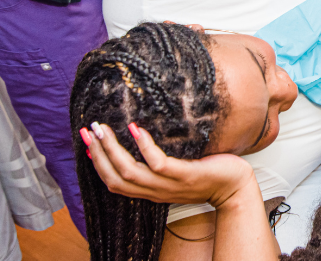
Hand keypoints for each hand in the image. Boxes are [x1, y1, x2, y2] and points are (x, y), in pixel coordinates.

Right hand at [82, 122, 255, 207]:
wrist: (234, 186)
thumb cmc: (205, 174)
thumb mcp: (174, 171)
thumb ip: (155, 163)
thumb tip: (138, 139)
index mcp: (150, 191)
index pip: (113, 181)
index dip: (97, 162)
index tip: (86, 141)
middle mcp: (155, 191)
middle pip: (116, 177)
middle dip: (98, 154)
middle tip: (88, 129)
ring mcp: (169, 184)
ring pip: (131, 172)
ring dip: (113, 150)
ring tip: (104, 129)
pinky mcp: (185, 175)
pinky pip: (159, 164)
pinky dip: (145, 146)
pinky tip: (136, 129)